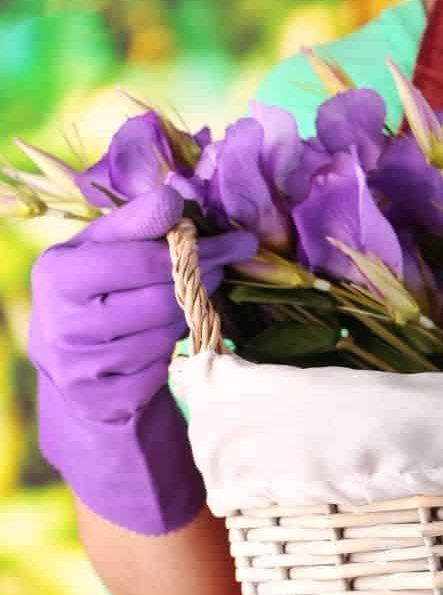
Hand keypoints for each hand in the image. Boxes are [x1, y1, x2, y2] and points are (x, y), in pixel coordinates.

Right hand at [29, 187, 255, 423]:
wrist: (77, 367)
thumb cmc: (97, 291)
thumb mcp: (103, 249)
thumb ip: (136, 223)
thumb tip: (176, 195)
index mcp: (58, 273)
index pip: (140, 258)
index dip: (193, 249)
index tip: (233, 241)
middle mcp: (63, 323)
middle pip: (162, 298)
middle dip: (203, 279)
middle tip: (227, 265)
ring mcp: (83, 367)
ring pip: (167, 334)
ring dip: (190, 316)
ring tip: (192, 300)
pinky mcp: (106, 400)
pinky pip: (164, 370)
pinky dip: (175, 351)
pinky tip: (170, 338)